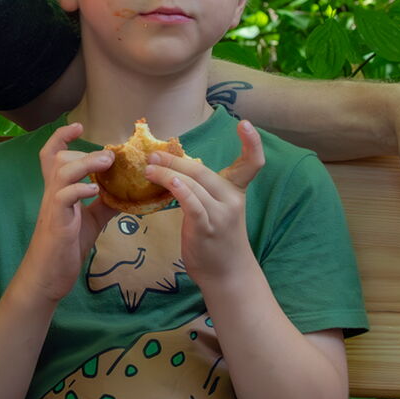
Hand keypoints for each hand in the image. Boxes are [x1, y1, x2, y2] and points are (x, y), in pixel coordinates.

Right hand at [15, 123, 116, 302]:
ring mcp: (53, 207)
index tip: (79, 126)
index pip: (52, 155)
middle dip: (81, 150)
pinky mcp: (57, 223)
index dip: (62, 137)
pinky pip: (63, 197)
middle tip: (109, 155)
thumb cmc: (66, 247)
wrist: (49, 276)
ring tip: (106, 163)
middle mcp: (52, 194)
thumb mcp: (91, 220)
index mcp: (58, 191)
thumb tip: (125, 191)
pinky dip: (79, 189)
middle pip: (57, 158)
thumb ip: (104, 203)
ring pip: (61, 172)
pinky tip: (95, 191)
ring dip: (85, 163)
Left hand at [145, 119, 264, 283]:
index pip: (251, 164)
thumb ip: (202, 190)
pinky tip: (166, 180)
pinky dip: (179, 188)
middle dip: (175, 160)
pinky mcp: (207, 227)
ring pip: (193, 184)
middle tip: (153, 154)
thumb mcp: (216, 209)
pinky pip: (193, 203)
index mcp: (236, 191)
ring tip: (148, 168)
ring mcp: (221, 214)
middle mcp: (232, 200)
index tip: (244, 123)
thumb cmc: (218, 240)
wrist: (228, 275)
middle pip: (202, 171)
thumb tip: (174, 169)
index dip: (252, 143)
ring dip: (167, 173)